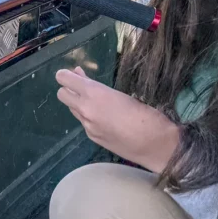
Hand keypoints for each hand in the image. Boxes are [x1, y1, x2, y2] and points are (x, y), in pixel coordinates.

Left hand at [55, 67, 180, 173]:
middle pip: (62, 95)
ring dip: (79, 104)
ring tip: (97, 102)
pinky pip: (84, 123)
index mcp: (95, 93)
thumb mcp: (121, 94)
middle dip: (69, 89)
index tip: (71, 74)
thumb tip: (82, 77)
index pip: (64, 79)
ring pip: (73, 109)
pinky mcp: (93, 138)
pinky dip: (89, 118)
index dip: (65, 75)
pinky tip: (105, 119)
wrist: (156, 144)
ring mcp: (88, 126)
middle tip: (82, 87)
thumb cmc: (147, 114)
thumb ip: (99, 88)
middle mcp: (86, 109)